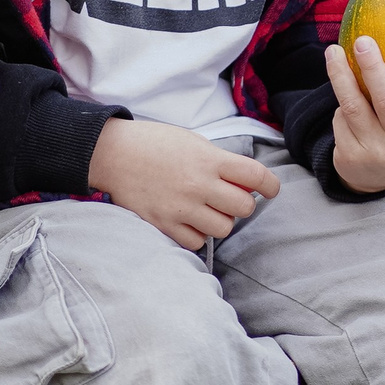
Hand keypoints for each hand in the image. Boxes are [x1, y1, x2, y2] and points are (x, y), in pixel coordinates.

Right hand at [88, 119, 280, 249]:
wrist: (113, 154)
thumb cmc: (155, 144)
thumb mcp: (193, 142)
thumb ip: (220, 161)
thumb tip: (247, 182)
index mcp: (208, 159)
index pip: (255, 175)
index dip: (270, 185)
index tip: (270, 189)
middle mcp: (198, 184)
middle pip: (244, 207)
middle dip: (242, 203)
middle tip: (229, 197)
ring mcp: (181, 207)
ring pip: (223, 228)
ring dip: (220, 220)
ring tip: (205, 209)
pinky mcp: (163, 224)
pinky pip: (196, 242)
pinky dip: (197, 234)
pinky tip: (189, 220)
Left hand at [325, 35, 384, 193]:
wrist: (380, 179)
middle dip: (374, 68)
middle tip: (363, 41)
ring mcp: (377, 153)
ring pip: (355, 107)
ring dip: (341, 76)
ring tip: (334, 50)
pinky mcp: (351, 157)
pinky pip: (341, 118)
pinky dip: (340, 100)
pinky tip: (338, 84)